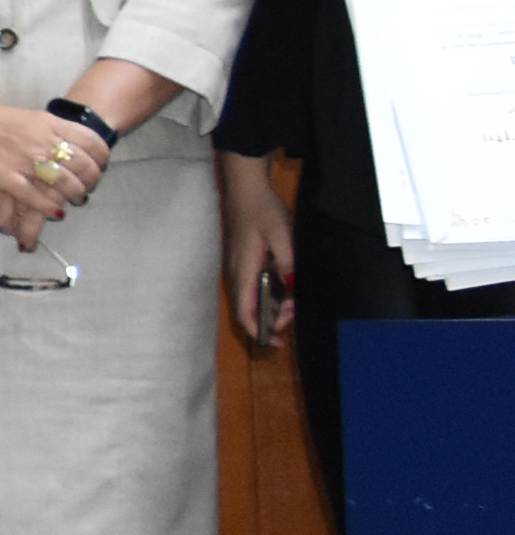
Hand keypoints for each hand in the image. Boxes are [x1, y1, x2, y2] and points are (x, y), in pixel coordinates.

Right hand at [0, 84, 99, 241]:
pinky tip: (55, 212)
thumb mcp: (30, 118)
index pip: (92, 142)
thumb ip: (51, 131)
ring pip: (65, 184)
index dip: (101, 158)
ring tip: (73, 200)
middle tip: (86, 188)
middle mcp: (42, 141)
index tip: (99, 166)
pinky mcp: (5, 177)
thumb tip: (70, 145)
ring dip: (74, 195)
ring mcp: (24, 160)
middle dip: (90, 181)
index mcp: (50, 123)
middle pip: (83, 166)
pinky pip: (36, 198)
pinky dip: (49, 207)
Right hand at [220, 150, 295, 349]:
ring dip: (273, 306)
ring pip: (253, 299)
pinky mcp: (245, 263)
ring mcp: (240, 269)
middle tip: (295, 314)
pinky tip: (286, 290)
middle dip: (272, 319)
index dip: (258, 330)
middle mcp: (238, 274)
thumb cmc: (262, 211)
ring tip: (294, 303)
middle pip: (249, 309)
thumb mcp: (281, 235)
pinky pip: (256, 287)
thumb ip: (287, 261)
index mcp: (244, 271)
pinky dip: (271, 295)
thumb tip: (293, 285)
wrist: (246, 191)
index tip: (275, 342)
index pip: (245, 311)